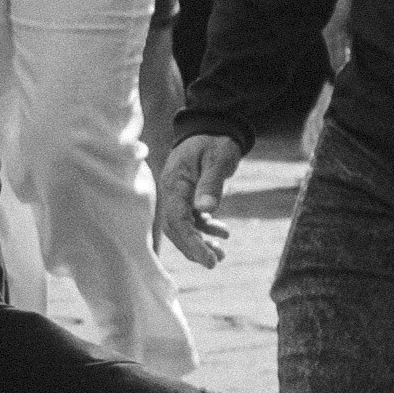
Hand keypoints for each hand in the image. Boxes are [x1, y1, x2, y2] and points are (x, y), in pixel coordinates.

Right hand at [155, 127, 243, 268]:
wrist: (212, 129)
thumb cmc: (215, 143)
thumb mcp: (218, 160)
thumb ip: (211, 184)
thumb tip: (206, 210)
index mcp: (174, 183)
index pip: (177, 219)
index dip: (191, 242)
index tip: (208, 260)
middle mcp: (171, 191)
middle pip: (175, 227)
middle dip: (193, 248)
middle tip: (214, 263)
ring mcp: (177, 194)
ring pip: (182, 226)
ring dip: (199, 242)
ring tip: (220, 255)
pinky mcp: (186, 196)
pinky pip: (191, 219)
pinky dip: (204, 230)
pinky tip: (223, 234)